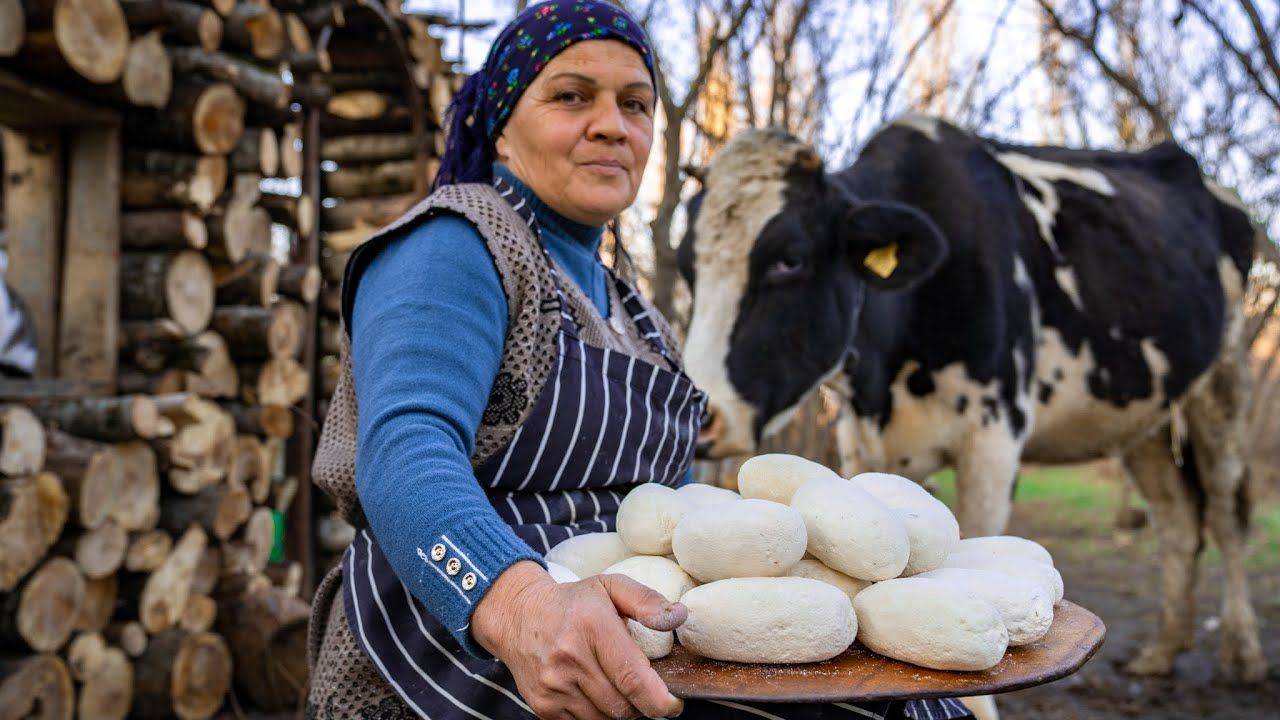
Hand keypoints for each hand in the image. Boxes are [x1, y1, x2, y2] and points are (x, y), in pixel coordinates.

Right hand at [472, 560, 686, 719]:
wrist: (518, 616)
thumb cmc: (573, 602)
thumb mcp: (611, 587)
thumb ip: (647, 601)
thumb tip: (679, 616)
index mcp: (592, 627)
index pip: (632, 678)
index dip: (659, 701)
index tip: (672, 705)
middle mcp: (570, 659)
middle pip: (623, 707)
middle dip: (640, 705)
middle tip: (641, 688)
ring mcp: (554, 687)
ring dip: (619, 711)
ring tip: (615, 686)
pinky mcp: (543, 706)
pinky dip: (597, 716)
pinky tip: (595, 693)